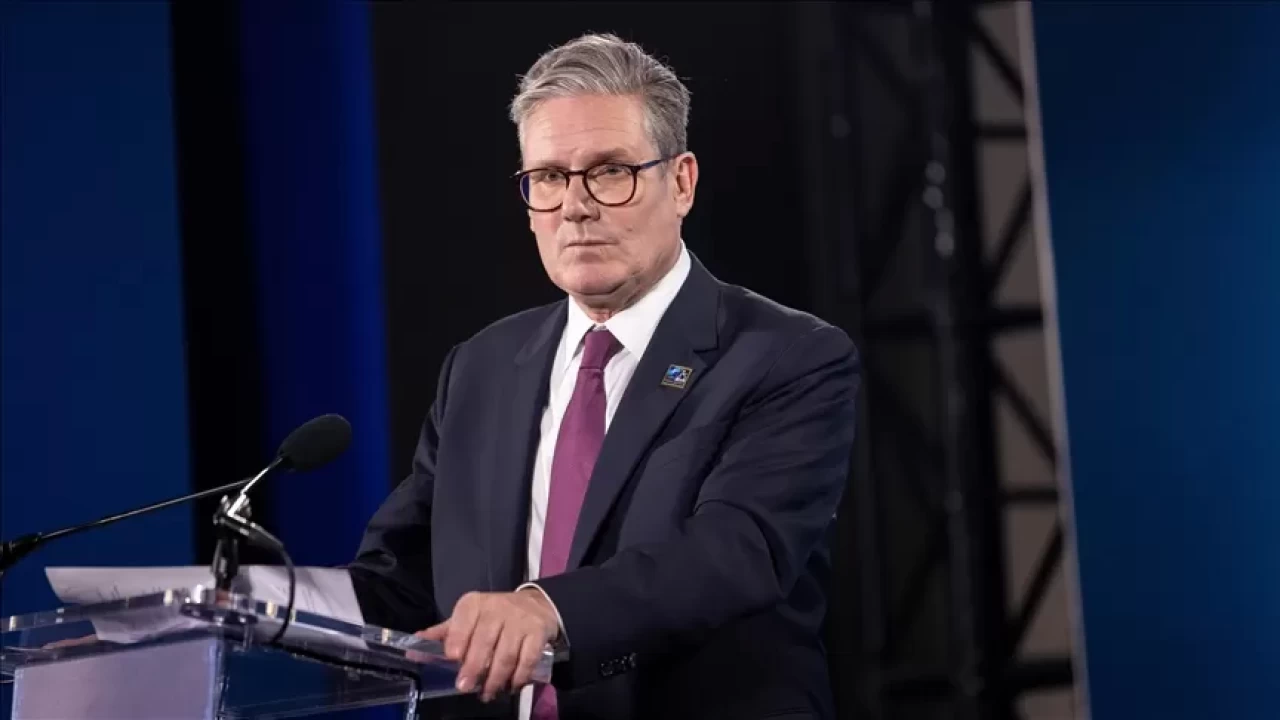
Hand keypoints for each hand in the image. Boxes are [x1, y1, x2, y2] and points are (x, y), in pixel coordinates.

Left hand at [417, 588, 559, 701]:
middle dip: (474, 667)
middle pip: (484, 641)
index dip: (458, 639)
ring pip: (506, 654)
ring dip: (495, 678)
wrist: (536, 605)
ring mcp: (520, 620)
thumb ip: (444, 633)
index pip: (463, 622)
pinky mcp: (538, 632)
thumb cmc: (495, 615)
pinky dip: (519, 676)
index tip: (453, 658)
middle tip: (465, 687)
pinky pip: (528, 658)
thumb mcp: (469, 618)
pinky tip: (511, 687)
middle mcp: (497, 608)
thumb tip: (413, 647)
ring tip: (487, 694)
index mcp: (474, 605)